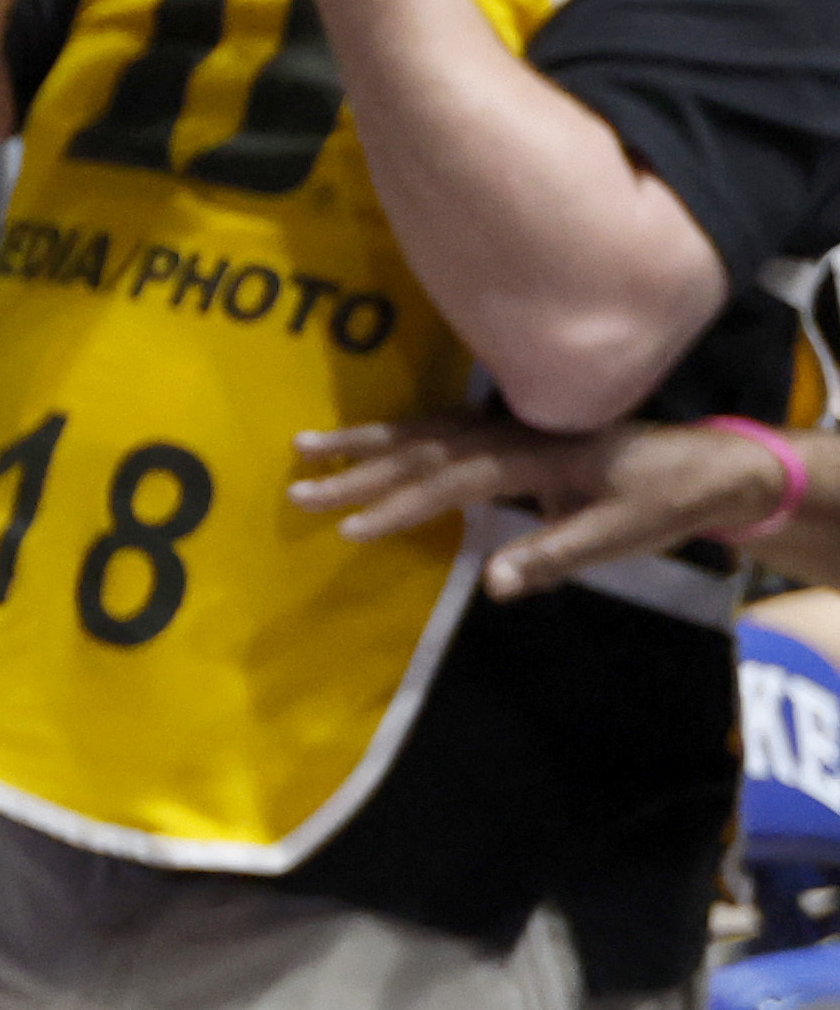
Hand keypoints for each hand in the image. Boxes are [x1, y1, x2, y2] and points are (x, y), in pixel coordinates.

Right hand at [291, 411, 803, 592]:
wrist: (711, 465)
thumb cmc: (666, 503)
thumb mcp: (620, 535)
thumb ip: (555, 555)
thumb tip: (490, 583)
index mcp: (536, 455)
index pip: (450, 480)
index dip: (397, 505)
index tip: (348, 530)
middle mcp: (514, 432)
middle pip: (422, 445)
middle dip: (357, 467)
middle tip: (298, 486)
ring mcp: (512, 427)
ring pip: (425, 428)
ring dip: (365, 440)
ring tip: (306, 446)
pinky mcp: (513, 431)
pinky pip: (442, 427)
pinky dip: (397, 433)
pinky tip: (372, 442)